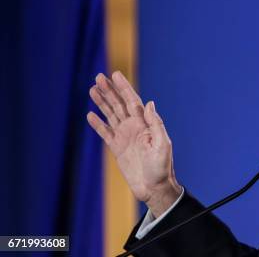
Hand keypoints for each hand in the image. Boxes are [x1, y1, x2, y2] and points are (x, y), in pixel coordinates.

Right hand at [87, 71, 181, 216]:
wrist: (154, 188)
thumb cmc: (162, 167)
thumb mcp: (162, 144)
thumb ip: (156, 124)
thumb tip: (149, 103)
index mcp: (145, 124)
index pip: (132, 101)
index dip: (124, 88)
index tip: (115, 75)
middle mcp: (134, 127)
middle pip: (119, 104)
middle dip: (109, 90)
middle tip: (98, 77)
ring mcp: (125, 136)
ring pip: (111, 114)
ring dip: (102, 102)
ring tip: (92, 89)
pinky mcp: (117, 148)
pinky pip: (105, 132)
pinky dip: (97, 124)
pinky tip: (90, 114)